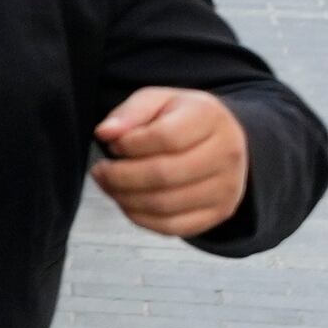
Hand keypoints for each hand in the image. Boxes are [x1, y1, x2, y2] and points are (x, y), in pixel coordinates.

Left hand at [91, 87, 248, 238]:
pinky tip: (127, 201)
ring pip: (164, 204)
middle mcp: (226, 153)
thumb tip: (105, 132)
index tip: (114, 144)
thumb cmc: (181, 119)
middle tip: (101, 171)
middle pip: (163, 174)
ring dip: (125, 198)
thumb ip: (130, 113)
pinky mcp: (218, 213)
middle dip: (120, 176)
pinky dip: (140, 217)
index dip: (129, 144)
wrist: (220, 139)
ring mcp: (226, 187)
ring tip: (110, 185)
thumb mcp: (157, 101)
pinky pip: (171, 226)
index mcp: (210, 117)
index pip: (165, 137)